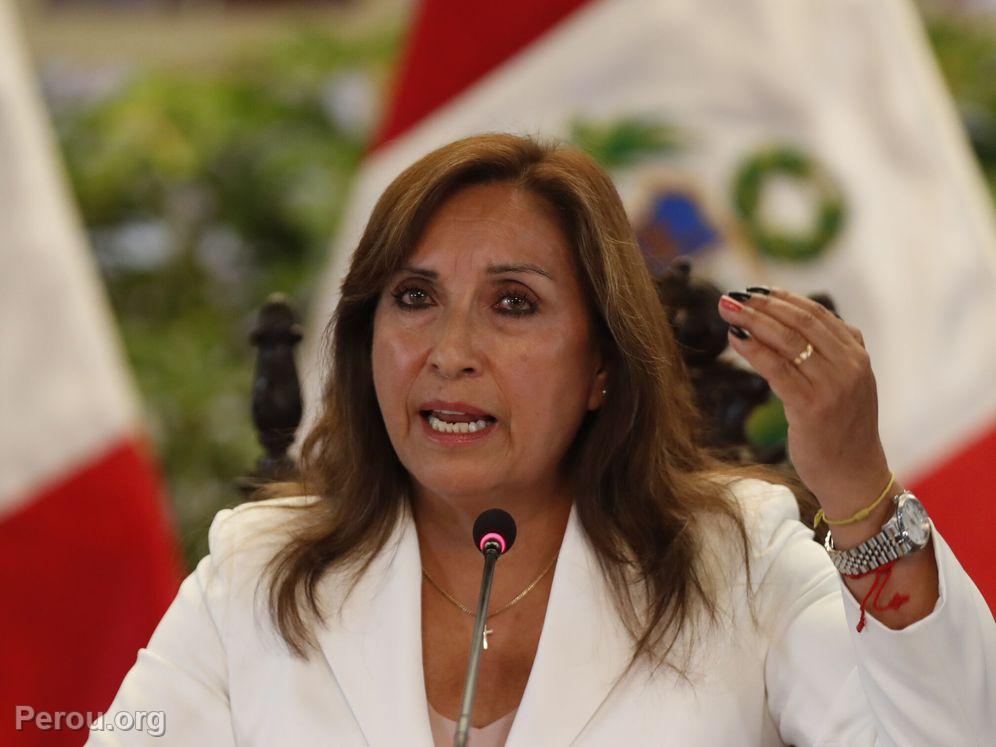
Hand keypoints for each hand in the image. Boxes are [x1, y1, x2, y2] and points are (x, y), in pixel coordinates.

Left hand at [716, 287, 891, 517]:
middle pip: (800, 322)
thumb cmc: (841, 430)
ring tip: (726, 310)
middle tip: (732, 296)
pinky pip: (776, 369)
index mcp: (858, 356)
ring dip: (752, 321)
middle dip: (762, 304)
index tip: (755, 290)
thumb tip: (794, 321)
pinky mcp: (812, 407)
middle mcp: (850, 366)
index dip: (784, 298)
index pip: (817, 315)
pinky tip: (734, 339)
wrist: (854, 476)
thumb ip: (831, 353)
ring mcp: (833, 386)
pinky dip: (753, 349)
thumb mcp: (847, 385)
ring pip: (786, 341)